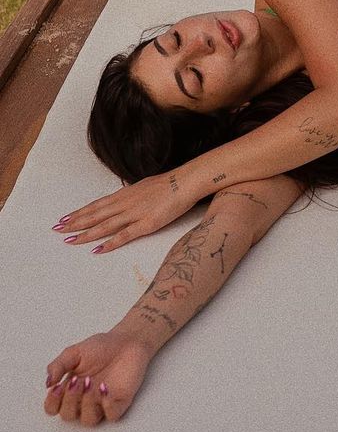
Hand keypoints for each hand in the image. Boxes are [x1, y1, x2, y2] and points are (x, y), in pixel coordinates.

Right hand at [44, 331, 152, 424]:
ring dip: (87, 404)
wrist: (128, 340)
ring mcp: (102, 403)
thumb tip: (48, 383)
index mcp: (70, 390)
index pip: (53, 408)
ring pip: (88, 420)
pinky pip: (111, 415)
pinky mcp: (120, 402)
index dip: (52, 402)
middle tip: (77, 382)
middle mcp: (84, 401)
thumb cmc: (101, 347)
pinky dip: (107, 405)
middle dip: (69, 400)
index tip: (58, 387)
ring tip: (92, 383)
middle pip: (68, 415)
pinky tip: (105, 388)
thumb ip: (59, 365)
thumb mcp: (75, 352)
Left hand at [53, 170, 201, 252]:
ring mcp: (134, 214)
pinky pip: (124, 236)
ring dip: (86, 234)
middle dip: (75, 223)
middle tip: (57, 230)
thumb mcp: (145, 186)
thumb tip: (124, 198)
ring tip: (69, 240)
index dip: (80, 212)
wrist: (186, 182)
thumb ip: (132, 195)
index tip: (65, 218)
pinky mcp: (146, 224)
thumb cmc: (170, 183)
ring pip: (105, 225)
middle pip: (96, 214)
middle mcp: (125, 203)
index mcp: (125, 194)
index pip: (97, 205)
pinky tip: (97, 250)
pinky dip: (110, 243)